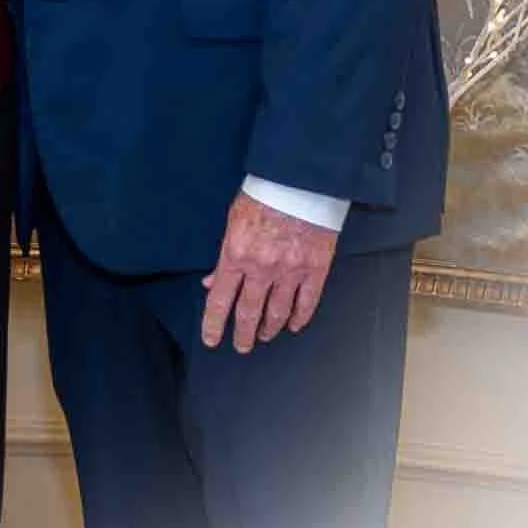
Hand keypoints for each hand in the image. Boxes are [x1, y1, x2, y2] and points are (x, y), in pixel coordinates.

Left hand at [200, 190, 338, 354]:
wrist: (300, 181)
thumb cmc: (262, 194)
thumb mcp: (232, 221)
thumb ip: (223, 255)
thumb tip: (211, 282)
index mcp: (236, 254)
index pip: (220, 299)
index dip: (214, 324)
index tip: (211, 340)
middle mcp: (261, 268)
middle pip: (249, 313)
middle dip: (243, 335)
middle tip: (241, 346)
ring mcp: (290, 271)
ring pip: (277, 312)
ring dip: (269, 329)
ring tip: (264, 336)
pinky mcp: (315, 269)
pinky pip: (307, 302)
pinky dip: (299, 318)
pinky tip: (293, 326)